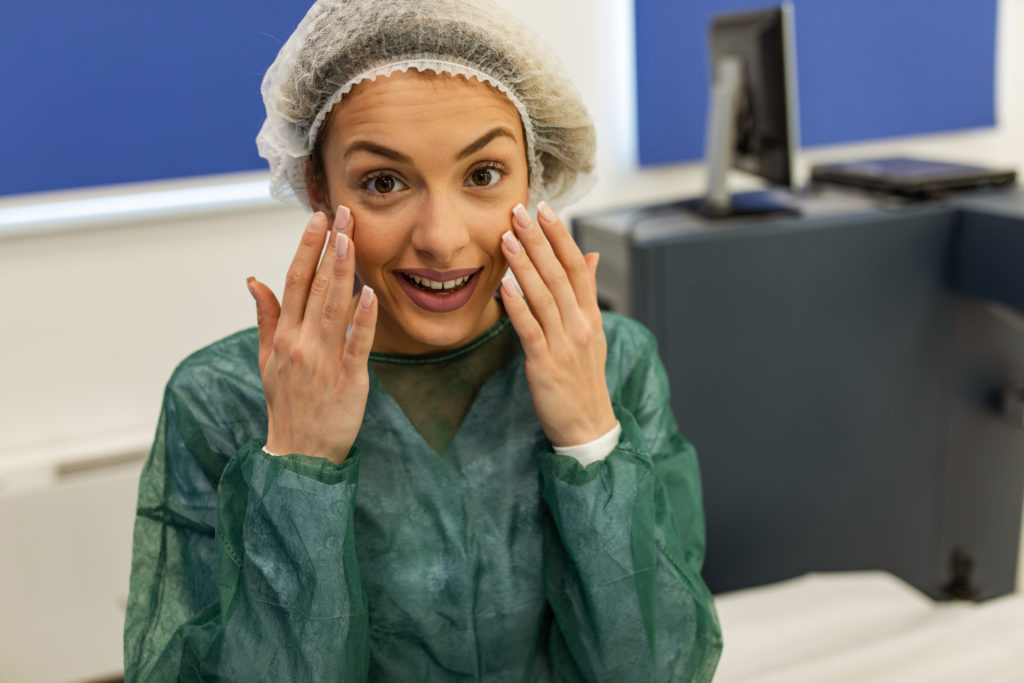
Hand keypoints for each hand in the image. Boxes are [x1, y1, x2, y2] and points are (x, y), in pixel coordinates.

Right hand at [247, 209, 377, 464]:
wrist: (299, 455)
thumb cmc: (287, 404)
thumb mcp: (266, 360)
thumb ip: (266, 317)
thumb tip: (254, 279)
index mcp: (283, 336)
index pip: (294, 281)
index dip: (306, 248)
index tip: (318, 218)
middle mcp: (300, 343)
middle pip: (316, 286)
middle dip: (329, 247)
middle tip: (342, 213)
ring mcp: (323, 361)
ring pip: (334, 307)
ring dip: (342, 271)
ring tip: (349, 238)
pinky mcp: (348, 380)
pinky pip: (356, 345)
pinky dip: (362, 319)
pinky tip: (368, 294)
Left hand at [499, 202, 616, 447]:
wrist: (587, 424)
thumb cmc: (583, 378)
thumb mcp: (592, 333)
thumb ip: (586, 294)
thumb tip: (591, 255)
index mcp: (590, 315)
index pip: (577, 266)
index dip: (561, 236)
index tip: (544, 209)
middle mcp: (580, 325)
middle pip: (559, 274)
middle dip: (538, 240)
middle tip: (519, 211)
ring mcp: (564, 344)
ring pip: (543, 296)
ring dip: (524, 265)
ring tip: (507, 238)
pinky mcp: (545, 364)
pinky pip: (530, 329)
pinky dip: (517, 306)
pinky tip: (503, 286)